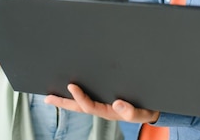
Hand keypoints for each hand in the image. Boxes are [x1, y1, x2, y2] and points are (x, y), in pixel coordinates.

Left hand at [45, 84, 159, 122]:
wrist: (152, 110)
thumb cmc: (145, 109)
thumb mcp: (141, 112)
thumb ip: (130, 110)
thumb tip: (117, 103)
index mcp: (107, 111)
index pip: (89, 105)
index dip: (79, 96)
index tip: (71, 86)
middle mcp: (101, 108)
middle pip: (78, 107)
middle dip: (62, 102)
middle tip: (47, 98)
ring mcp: (101, 104)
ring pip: (80, 103)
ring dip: (66, 99)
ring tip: (52, 93)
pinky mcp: (103, 99)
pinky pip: (87, 97)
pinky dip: (77, 94)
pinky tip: (70, 87)